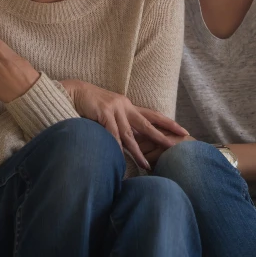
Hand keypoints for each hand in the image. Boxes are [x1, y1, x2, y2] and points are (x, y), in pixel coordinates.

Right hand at [60, 79, 188, 169]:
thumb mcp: (109, 111)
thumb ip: (119, 123)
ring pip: (129, 134)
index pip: (152, 115)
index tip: (182, 130)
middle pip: (147, 124)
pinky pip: (112, 133)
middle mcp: (124, 106)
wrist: (73, 91)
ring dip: (137, 152)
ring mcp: (114, 108)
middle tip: (175, 146)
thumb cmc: (90, 104)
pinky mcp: (103, 112)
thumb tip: (129, 141)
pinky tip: (120, 156)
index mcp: (128, 105)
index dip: (168, 123)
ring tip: (146, 165)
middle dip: (162, 136)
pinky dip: (116, 146)